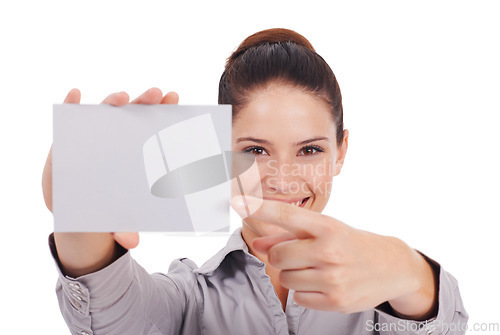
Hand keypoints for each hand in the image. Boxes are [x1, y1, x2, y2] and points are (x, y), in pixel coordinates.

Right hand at [42, 87, 178, 249]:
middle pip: (134, 113)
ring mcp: (94, 134)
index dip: (164, 111)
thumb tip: (133, 242)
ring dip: (114, 100)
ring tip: (122, 98)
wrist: (75, 208)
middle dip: (146, 101)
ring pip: (105, 111)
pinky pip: (70, 116)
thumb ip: (123, 227)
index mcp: (137, 150)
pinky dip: (71, 104)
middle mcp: (118, 136)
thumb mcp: (115, 218)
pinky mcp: (69, 137)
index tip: (175, 100)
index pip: (153, 126)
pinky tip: (74, 95)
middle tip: (158, 94)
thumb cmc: (105, 206)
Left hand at [231, 195, 437, 319]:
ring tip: (316, 268)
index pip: (286, 214)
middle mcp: (329, 250)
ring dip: (294, 274)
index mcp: (327, 227)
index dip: (258, 207)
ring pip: (286, 278)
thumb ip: (289, 236)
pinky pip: (299, 298)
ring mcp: (333, 278)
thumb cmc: (352, 243)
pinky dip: (305, 292)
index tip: (237, 201)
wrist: (392, 266)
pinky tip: (323, 283)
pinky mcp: (336, 301)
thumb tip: (257, 243)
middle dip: (281, 256)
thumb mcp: (325, 231)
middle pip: (277, 256)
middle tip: (300, 254)